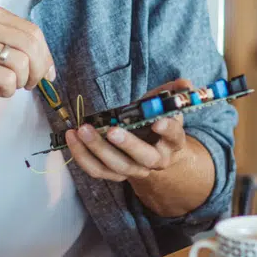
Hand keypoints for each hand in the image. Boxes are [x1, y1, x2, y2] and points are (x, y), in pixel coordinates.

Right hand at [0, 2, 54, 98]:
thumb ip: (0, 38)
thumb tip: (36, 59)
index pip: (32, 31)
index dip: (44, 55)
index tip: (45, 72)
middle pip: (33, 45)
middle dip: (39, 69)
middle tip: (31, 85)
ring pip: (22, 63)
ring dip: (20, 82)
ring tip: (5, 87)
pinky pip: (7, 78)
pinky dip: (7, 90)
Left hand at [65, 78, 191, 181]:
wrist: (155, 153)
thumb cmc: (157, 124)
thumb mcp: (166, 107)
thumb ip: (172, 93)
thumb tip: (184, 82)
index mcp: (172, 142)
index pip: (174, 137)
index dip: (167, 130)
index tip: (158, 122)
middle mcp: (156, 160)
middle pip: (144, 158)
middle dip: (128, 144)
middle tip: (112, 131)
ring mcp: (135, 170)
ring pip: (117, 166)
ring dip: (97, 149)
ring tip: (81, 130)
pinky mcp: (116, 174)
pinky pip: (97, 170)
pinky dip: (82, 156)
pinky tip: (71, 138)